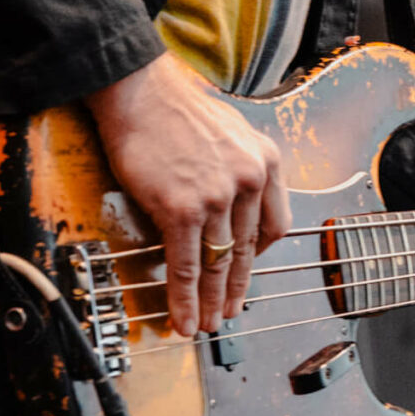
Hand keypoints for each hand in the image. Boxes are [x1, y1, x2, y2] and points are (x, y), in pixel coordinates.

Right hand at [89, 53, 288, 336]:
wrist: (140, 91)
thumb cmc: (176, 109)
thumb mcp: (232, 133)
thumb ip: (240, 170)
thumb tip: (232, 205)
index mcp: (266, 161)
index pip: (275, 225)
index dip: (260, 256)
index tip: (246, 271)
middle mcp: (249, 180)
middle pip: (248, 251)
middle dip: (238, 288)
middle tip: (231, 311)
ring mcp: (217, 197)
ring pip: (218, 264)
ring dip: (212, 301)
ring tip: (208, 323)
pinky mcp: (182, 209)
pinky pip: (187, 265)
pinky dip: (186, 298)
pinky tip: (185, 318)